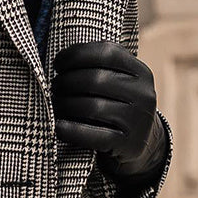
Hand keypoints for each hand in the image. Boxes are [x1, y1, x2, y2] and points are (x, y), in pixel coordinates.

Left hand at [50, 40, 166, 179]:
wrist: (140, 143)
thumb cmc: (116, 106)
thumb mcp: (118, 82)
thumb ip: (98, 67)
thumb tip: (60, 60)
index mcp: (140, 72)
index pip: (106, 53)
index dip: (76, 54)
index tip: (58, 63)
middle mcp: (143, 94)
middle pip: (95, 80)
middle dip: (66, 82)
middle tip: (54, 87)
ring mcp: (138, 121)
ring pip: (92, 107)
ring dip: (64, 105)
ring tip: (54, 105)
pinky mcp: (128, 144)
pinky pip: (94, 136)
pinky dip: (70, 131)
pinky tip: (58, 127)